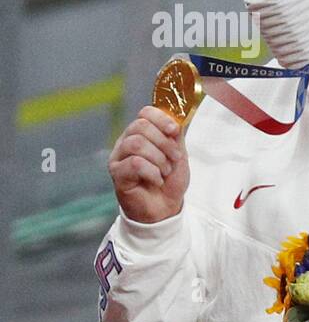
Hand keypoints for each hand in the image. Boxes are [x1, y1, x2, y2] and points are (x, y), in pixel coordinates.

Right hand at [108, 105, 188, 223]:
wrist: (165, 208)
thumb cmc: (169, 181)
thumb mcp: (179, 155)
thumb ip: (176, 137)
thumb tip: (177, 119)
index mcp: (141, 134)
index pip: (145, 113)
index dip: (161, 118)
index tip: (175, 131)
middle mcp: (126, 142)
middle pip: (140, 126)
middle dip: (164, 142)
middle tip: (174, 158)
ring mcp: (119, 157)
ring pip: (136, 144)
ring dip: (158, 158)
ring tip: (165, 171)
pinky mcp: (117, 174)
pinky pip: (134, 163)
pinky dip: (152, 172)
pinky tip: (156, 180)